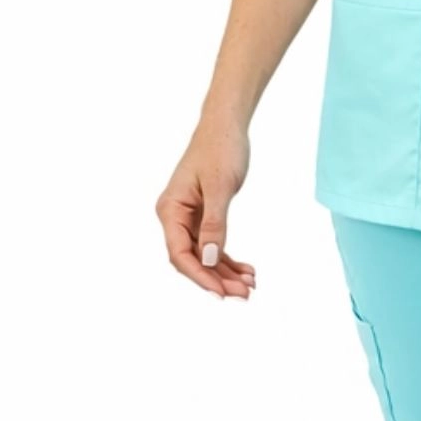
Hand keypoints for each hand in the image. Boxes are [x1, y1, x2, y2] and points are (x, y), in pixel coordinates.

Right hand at [156, 122, 256, 298]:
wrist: (226, 127)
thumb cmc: (220, 150)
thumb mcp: (219, 188)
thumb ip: (214, 225)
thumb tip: (208, 258)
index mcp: (170, 210)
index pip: (180, 254)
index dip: (200, 276)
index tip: (221, 293)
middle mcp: (175, 216)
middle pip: (192, 259)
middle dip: (217, 279)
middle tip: (245, 294)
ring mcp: (188, 218)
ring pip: (204, 255)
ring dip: (225, 273)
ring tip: (250, 286)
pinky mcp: (203, 216)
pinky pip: (213, 244)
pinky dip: (229, 259)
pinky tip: (247, 271)